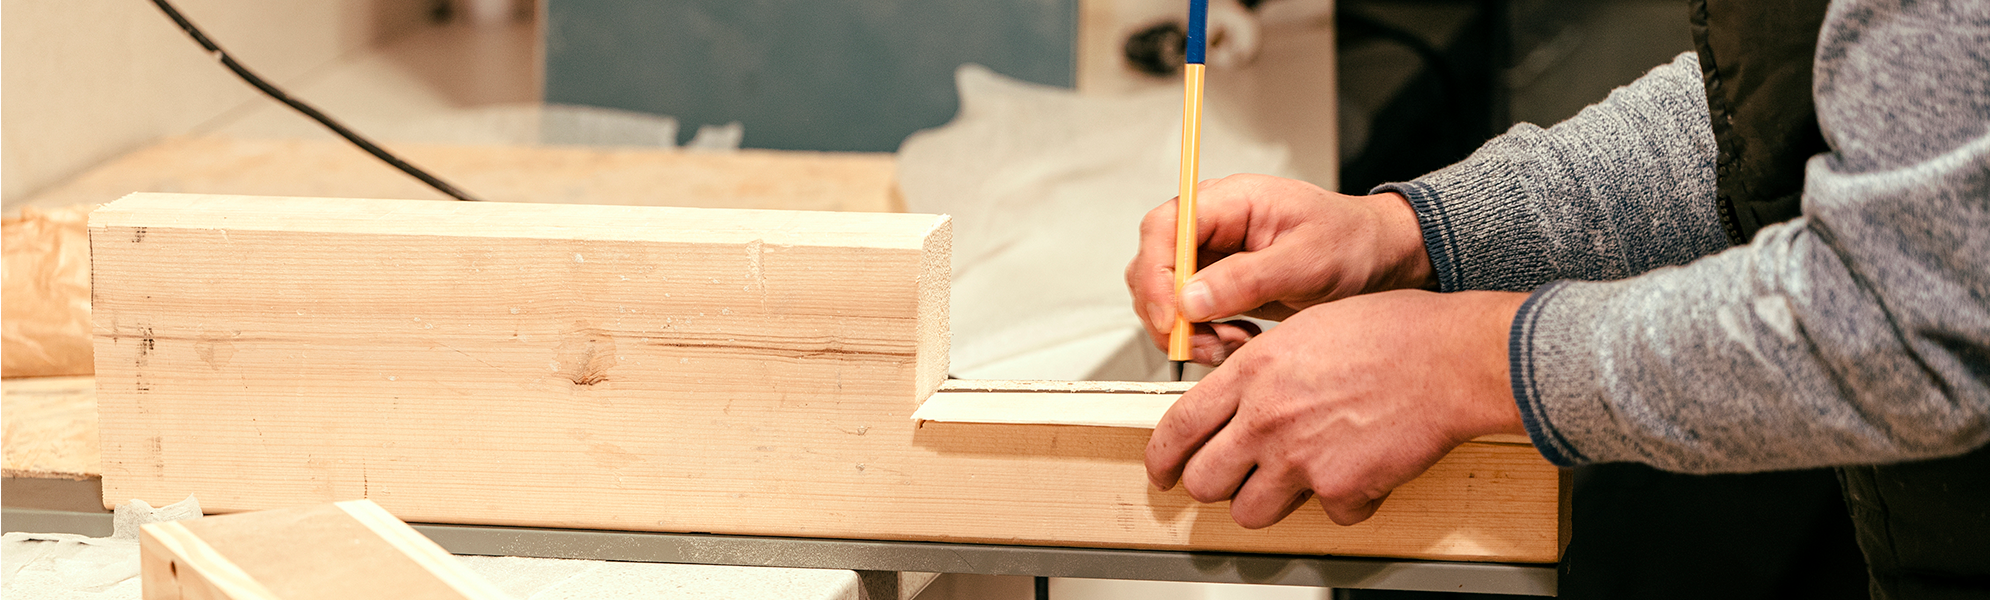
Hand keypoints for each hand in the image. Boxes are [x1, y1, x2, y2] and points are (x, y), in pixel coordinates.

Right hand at [1125, 174, 1433, 364]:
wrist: (1377, 260)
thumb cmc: (1352, 244)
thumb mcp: (1307, 262)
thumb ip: (1248, 279)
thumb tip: (1190, 299)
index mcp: (1230, 201)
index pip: (1164, 228)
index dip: (1156, 275)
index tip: (1172, 318)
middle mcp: (1212, 226)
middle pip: (1154, 266)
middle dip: (1170, 314)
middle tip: (1207, 343)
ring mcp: (1212, 256)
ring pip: (1165, 298)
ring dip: (1189, 332)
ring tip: (1235, 343)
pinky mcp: (1218, 285)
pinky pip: (1188, 316)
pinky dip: (1205, 338)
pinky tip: (1240, 341)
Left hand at [1145, 290, 1528, 527]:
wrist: (1449, 360)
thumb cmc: (1392, 333)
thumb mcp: (1304, 328)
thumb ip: (1260, 367)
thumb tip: (1236, 393)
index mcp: (1253, 373)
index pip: (1178, 428)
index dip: (1161, 458)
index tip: (1161, 470)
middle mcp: (1267, 419)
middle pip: (1204, 481)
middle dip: (1211, 485)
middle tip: (1226, 480)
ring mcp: (1301, 459)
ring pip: (1250, 512)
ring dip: (1266, 501)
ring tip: (1291, 479)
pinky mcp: (1341, 490)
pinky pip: (1325, 515)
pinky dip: (1341, 502)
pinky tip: (1356, 471)